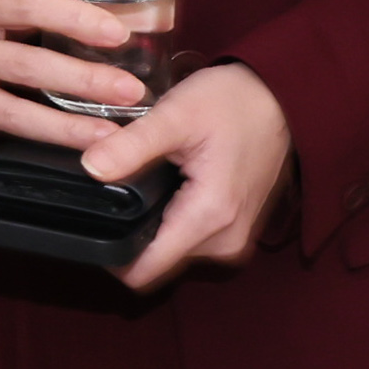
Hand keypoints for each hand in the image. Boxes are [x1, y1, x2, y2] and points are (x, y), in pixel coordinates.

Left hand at [91, 61, 292, 292]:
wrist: (281, 97)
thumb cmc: (233, 102)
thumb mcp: (176, 115)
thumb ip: (132, 146)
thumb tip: (90, 169)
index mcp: (209, 217)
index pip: (146, 271)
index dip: (110, 256)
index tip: (87, 226)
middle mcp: (224, 242)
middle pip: (155, 262)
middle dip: (127, 234)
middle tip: (108, 192)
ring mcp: (232, 239)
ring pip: (170, 251)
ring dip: (149, 225)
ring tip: (135, 183)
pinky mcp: (233, 229)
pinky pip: (188, 239)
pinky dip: (169, 219)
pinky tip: (160, 186)